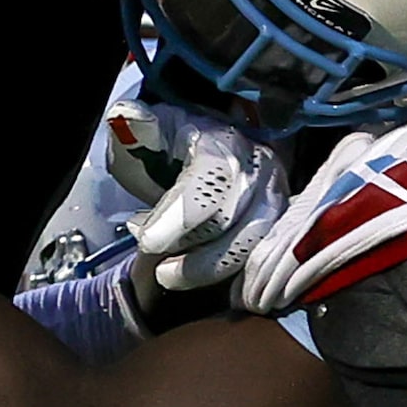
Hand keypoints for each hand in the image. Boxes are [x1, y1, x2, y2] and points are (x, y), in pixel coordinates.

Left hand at [104, 98, 287, 292]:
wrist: (211, 142)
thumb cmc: (175, 141)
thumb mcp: (153, 125)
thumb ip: (138, 126)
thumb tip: (126, 117)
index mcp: (226, 142)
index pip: (211, 181)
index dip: (181, 217)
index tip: (149, 242)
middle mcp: (260, 168)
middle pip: (239, 221)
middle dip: (200, 256)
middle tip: (162, 273)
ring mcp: (276, 196)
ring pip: (257, 244)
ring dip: (216, 271)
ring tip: (174, 278)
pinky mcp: (280, 221)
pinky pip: (266, 257)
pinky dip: (240, 278)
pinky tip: (214, 289)